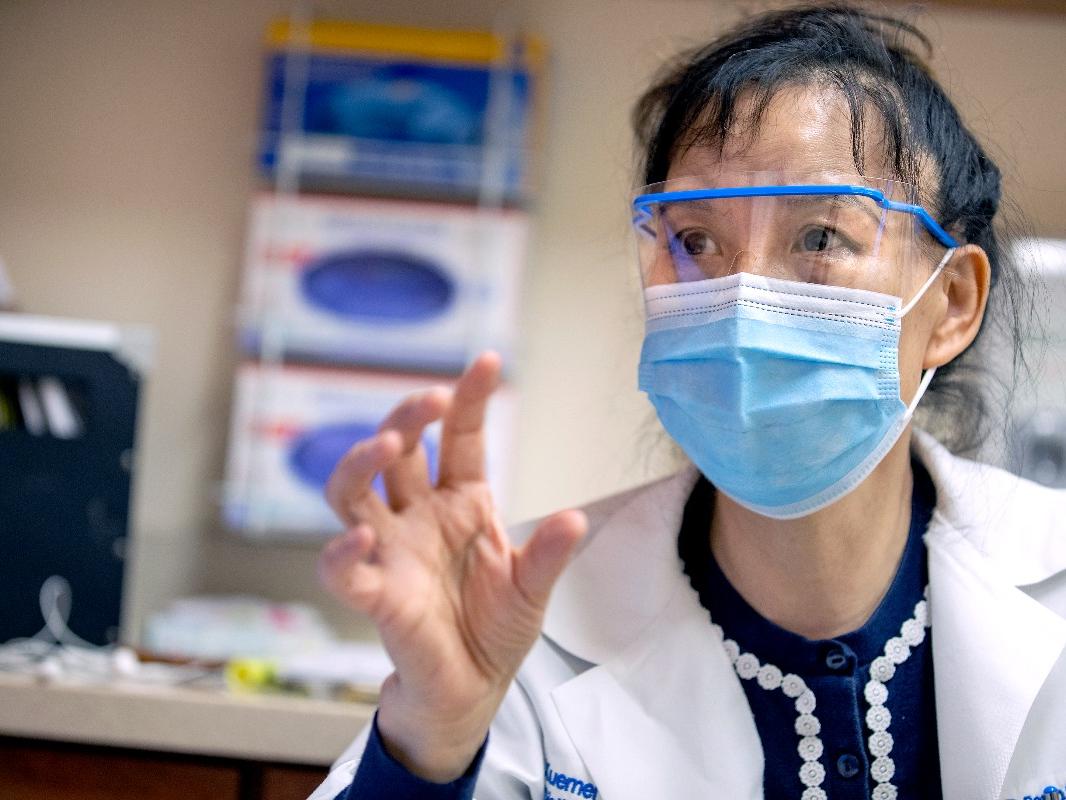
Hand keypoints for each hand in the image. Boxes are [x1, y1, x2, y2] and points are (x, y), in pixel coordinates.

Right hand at [318, 352, 586, 780]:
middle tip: (432, 399)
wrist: (472, 688)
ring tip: (388, 444)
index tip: (488, 361)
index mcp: (462, 502)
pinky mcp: (374, 593)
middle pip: (399, 450)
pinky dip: (343, 550)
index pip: (461, 438)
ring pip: (352, 491)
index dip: (470, 399)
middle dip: (410, 417)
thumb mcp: (533, 589)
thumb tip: (574, 517)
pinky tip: (362, 535)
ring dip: (362, 461)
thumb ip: (549, 556)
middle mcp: (419, 515)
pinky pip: (343, 566)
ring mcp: (391, 550)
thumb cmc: (495, 629)